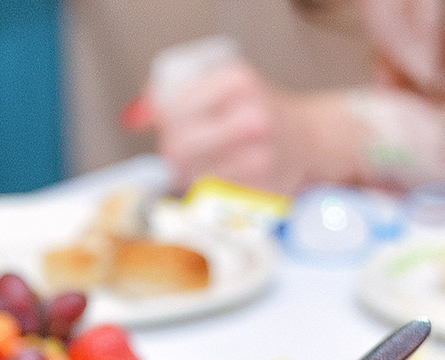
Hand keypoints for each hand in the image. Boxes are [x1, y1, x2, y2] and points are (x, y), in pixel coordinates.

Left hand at [151, 58, 324, 193]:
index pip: (171, 106)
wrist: (309, 137)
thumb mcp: (223, 85)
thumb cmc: (259, 110)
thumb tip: (135, 116)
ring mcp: (261, 154)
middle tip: (179, 150)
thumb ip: (176, 93)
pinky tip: (218, 178)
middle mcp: (252, 115)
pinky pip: (214, 195)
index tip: (168, 123)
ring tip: (201, 163)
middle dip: (171, 151)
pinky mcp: (264, 188)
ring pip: (192, 174)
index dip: (161, 119)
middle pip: (178, 144)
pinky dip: (208, 189)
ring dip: (188, 174)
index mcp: (237, 79)